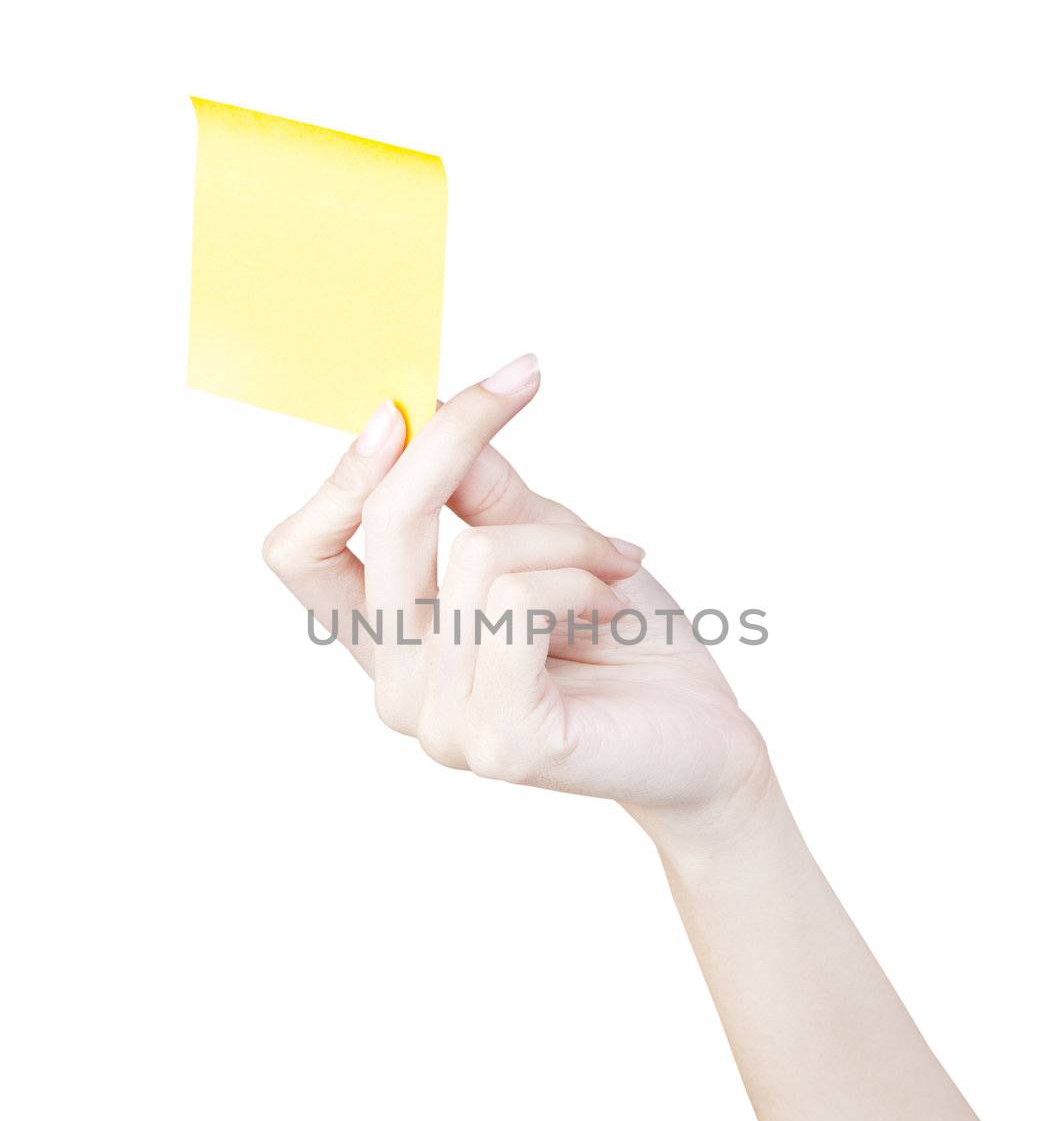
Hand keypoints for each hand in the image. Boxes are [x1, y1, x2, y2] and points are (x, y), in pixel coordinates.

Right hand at [263, 356, 766, 835]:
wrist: (707, 736)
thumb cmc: (627, 642)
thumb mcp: (548, 544)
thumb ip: (482, 494)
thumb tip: (428, 408)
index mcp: (392, 643)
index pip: (299, 554)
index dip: (340, 472)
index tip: (405, 402)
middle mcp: (398, 690)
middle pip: (384, 527)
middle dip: (455, 435)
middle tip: (524, 378)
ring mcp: (443, 726)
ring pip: (478, 557)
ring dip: (567, 537)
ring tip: (612, 565)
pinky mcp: (503, 742)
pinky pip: (520, 604)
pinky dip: (582, 580)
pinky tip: (611, 606)